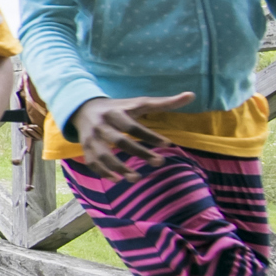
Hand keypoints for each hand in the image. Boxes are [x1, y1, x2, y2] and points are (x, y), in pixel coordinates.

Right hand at [68, 92, 193, 179]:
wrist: (83, 108)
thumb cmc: (118, 108)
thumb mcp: (138, 103)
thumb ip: (164, 102)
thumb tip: (191, 95)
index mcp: (116, 112)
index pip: (133, 126)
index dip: (150, 136)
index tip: (168, 145)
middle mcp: (102, 125)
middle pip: (120, 141)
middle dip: (139, 153)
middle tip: (159, 163)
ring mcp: (91, 138)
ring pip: (104, 155)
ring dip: (120, 168)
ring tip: (137, 178)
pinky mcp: (85, 148)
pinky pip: (93, 163)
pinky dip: (104, 172)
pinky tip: (118, 180)